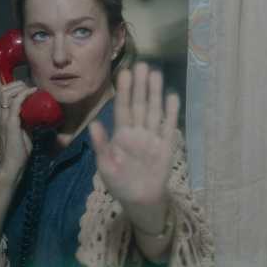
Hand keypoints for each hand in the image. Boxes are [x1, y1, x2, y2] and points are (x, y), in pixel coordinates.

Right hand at [0, 69, 37, 181]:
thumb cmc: (19, 151)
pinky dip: (24, 95)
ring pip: (7, 94)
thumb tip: (35, 111)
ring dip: (19, 87)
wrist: (12, 165)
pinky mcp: (10, 123)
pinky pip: (16, 103)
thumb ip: (26, 120)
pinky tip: (33, 92)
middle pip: (2, 91)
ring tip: (30, 87)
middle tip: (26, 82)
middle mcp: (0, 115)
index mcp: (2, 116)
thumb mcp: (24, 130)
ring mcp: (4, 118)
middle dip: (13, 83)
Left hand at [89, 63, 178, 229]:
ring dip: (155, 93)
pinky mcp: (166, 147)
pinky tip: (172, 96)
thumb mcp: (105, 166)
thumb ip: (101, 145)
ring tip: (156, 74)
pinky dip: (171, 113)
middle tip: (143, 65)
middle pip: (140, 105)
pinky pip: (168, 127)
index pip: (123, 108)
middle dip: (141, 86)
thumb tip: (94, 124)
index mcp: (121, 134)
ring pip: (154, 111)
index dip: (124, 91)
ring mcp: (152, 137)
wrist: (140, 201)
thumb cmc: (119, 182)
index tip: (124, 72)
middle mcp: (138, 131)